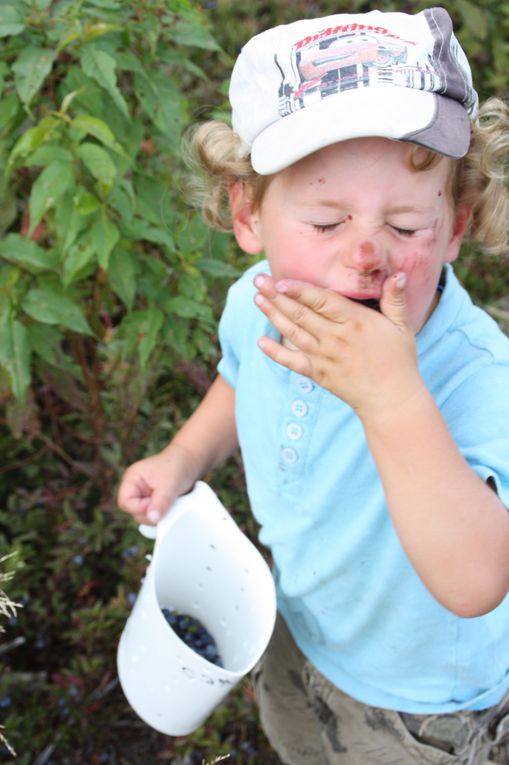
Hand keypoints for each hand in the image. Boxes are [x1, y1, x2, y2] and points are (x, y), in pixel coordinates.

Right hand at [117, 444, 195, 524]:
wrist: (189, 461)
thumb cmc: (177, 466)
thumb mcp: (170, 484)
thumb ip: (161, 502)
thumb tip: (152, 518)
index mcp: (132, 479)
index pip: (125, 502)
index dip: (140, 508)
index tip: (157, 503)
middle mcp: (134, 488)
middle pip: (134, 512)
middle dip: (151, 513)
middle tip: (167, 503)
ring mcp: (143, 496)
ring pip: (144, 516)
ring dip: (158, 515)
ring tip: (170, 502)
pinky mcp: (152, 502)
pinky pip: (153, 515)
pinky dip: (162, 514)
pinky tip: (171, 505)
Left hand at [253, 272, 424, 424]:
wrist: (391, 400)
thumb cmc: (399, 360)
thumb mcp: (402, 326)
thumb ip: (395, 299)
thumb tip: (399, 274)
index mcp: (355, 322)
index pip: (322, 301)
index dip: (299, 291)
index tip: (280, 281)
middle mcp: (335, 338)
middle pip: (301, 314)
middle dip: (277, 296)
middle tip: (258, 281)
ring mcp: (324, 357)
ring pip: (293, 333)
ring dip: (273, 316)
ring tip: (257, 299)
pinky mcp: (318, 374)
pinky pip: (292, 362)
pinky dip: (275, 353)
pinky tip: (260, 341)